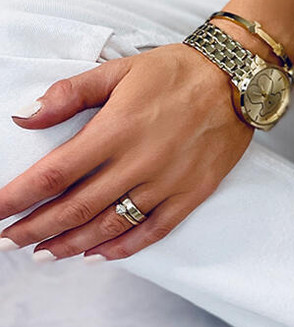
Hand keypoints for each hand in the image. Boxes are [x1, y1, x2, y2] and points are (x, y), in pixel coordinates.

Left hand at [0, 45, 252, 259]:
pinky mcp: (191, 194)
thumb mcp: (116, 71)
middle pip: (77, 208)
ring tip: (44, 254)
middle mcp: (139, 162)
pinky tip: (97, 255)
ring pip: (111, 225)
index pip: (55, 173)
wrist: (237, 80)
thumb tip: (24, 115)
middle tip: (8, 241)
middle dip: (36, 229)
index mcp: (115, 130)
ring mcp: (167, 183)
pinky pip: (153, 231)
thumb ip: (68, 94)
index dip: (20, 197)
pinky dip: (123, 248)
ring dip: (72, 244)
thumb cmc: (173, 71)